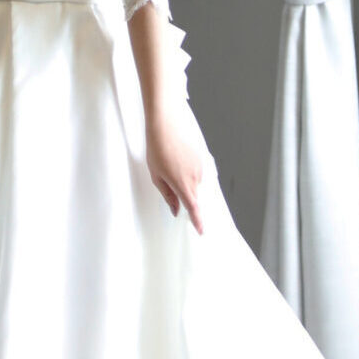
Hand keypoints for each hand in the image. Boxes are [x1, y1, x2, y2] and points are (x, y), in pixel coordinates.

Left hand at [146, 110, 203, 234]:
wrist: (165, 127)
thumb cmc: (157, 151)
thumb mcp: (156, 176)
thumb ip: (168, 195)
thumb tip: (176, 209)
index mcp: (182, 184)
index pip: (193, 208)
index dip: (198, 221)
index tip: (201, 230)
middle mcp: (195, 178)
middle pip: (193, 196)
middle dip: (184, 196)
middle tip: (169, 179)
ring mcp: (200, 168)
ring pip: (194, 184)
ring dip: (185, 182)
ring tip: (169, 165)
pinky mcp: (201, 160)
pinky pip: (196, 173)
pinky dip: (188, 173)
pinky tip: (176, 160)